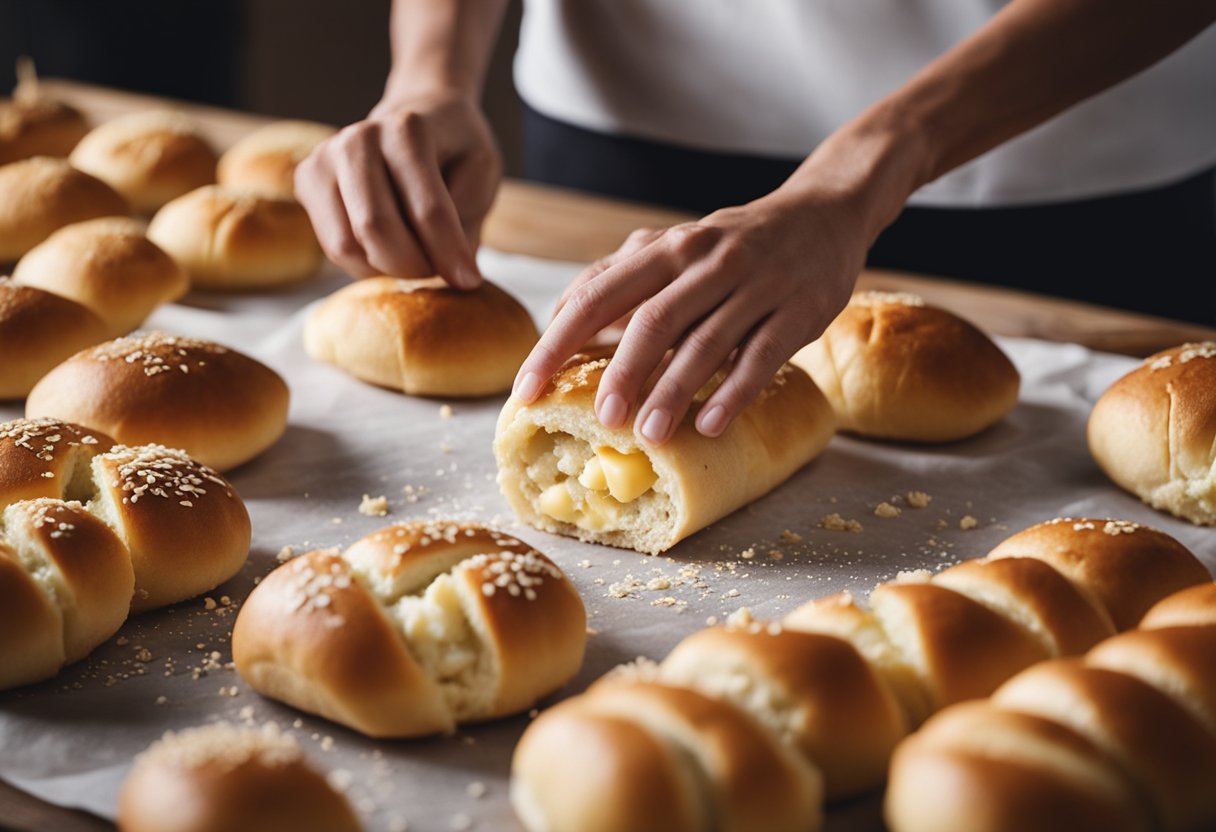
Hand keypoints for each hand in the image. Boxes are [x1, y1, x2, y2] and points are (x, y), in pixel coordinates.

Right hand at [294, 90, 500, 287]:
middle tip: (438, 271)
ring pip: (347, 246)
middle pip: (377, 229)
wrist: (418, 115)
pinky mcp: (307, 180)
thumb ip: (468, 217)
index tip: (469, 281)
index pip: (427, 211)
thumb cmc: (454, 149)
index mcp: (407, 131)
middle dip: (412, 266)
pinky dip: (364, 262)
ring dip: (386, 268)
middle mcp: (358, 139)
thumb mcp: (483, 172)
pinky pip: (333, 246)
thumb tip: (449, 268)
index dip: (449, 254)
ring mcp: (325, 158)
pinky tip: (389, 246)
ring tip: (415, 256)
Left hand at [513, 190, 864, 444]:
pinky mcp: (799, 309)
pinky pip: (761, 355)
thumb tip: (561, 315)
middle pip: (652, 320)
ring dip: (673, 390)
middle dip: (622, 373)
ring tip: (649, 435)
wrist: (824, 214)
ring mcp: (755, 285)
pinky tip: (710, 425)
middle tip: (601, 420)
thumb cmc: (735, 243)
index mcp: (666, 249)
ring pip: (706, 341)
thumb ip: (621, 276)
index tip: (527, 389)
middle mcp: (706, 262)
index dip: (557, 344)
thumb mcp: (675, 246)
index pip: (597, 295)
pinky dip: (734, 392)